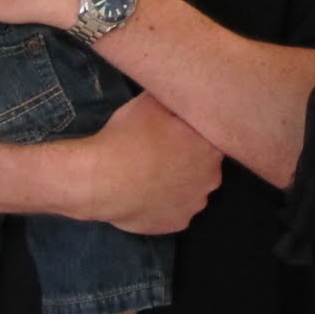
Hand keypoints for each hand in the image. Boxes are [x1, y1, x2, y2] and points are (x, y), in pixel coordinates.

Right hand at [54, 93, 222, 233]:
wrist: (100, 179)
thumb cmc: (128, 137)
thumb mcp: (150, 101)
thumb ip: (174, 96)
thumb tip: (181, 89)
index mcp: (210, 146)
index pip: (214, 137)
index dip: (195, 133)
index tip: (178, 131)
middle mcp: (211, 177)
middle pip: (206, 163)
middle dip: (190, 156)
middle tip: (162, 149)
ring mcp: (195, 204)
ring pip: (193, 188)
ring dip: (180, 181)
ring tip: (153, 172)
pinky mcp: (178, 224)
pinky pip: (177, 209)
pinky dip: (167, 202)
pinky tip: (149, 192)